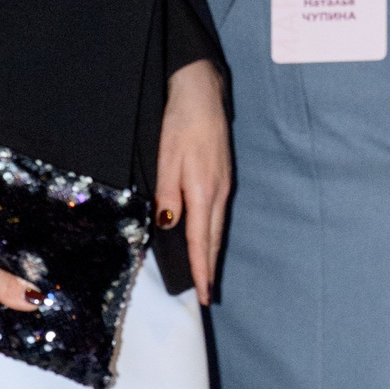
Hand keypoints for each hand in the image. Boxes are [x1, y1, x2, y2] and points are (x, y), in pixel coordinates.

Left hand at [155, 59, 230, 303]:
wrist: (203, 93)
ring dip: (212, 253)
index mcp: (202, 190)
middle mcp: (218, 192)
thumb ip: (167, 195)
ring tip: (206, 275)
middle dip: (209, 269)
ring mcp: (223, 184)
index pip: (200, 240)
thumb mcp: (166, 159)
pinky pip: (217, 213)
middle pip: (214, 239)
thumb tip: (169, 226)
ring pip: (217, 227)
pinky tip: (207, 238)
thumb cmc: (180, 123)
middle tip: (206, 296)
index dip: (201, 270)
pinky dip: (213, 233)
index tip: (202, 295)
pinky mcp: (223, 177)